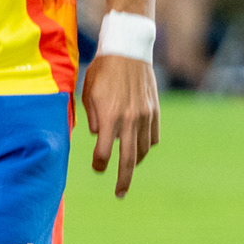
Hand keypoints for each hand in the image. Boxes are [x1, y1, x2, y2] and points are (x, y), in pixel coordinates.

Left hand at [82, 53, 159, 199]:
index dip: (99, 164)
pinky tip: (139, 146)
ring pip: (142, 150)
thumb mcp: (88, 92)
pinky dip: (146, 145)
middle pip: (128, 160)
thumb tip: (98, 136)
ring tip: (129, 166)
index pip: (103, 152)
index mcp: (109, 116)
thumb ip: (93, 117)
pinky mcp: (155, 111)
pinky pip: (153, 137)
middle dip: (123, 180)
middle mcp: (129, 119)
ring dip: (135, 161)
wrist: (129, 49)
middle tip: (119, 193)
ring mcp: (144, 116)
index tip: (97, 167)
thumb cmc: (103, 70)